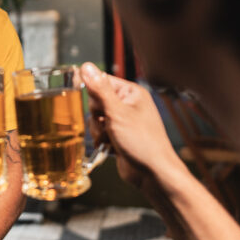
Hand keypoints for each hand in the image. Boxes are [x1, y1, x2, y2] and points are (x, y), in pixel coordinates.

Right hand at [80, 62, 183, 188]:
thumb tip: (87, 66)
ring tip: (112, 139)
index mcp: (132, 93)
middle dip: (97, 117)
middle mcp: (128, 105)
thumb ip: (100, 90)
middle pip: (95, 102)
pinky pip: (100, 133)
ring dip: (99, 131)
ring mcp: (123, 121)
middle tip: (109, 125)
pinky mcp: (118, 136)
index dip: (95, 94)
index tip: (97, 107)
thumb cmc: (142, 142)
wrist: (153, 173)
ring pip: (95, 119)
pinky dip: (102, 141)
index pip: (102, 82)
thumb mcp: (117, 113)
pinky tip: (112, 147)